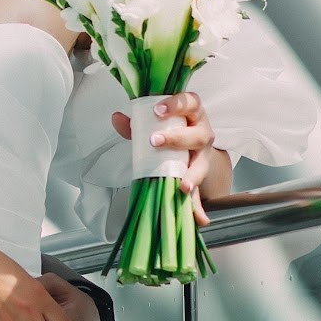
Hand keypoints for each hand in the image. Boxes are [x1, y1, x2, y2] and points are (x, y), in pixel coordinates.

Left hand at [114, 92, 231, 224]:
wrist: (189, 145)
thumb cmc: (171, 128)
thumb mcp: (153, 123)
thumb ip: (135, 123)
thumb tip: (116, 117)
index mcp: (192, 113)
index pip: (190, 102)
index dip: (176, 104)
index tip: (158, 110)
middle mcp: (202, 132)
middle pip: (198, 135)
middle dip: (178, 139)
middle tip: (156, 141)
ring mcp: (204, 155)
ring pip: (201, 164)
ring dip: (192, 176)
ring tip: (182, 186)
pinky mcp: (200, 176)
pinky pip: (201, 192)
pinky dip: (199, 207)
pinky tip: (199, 218)